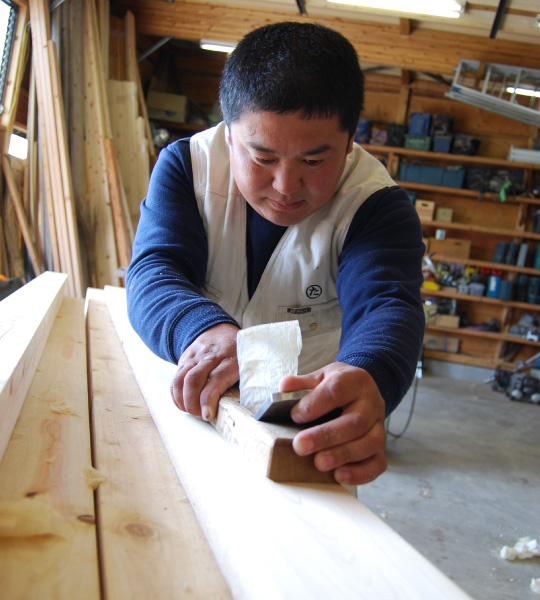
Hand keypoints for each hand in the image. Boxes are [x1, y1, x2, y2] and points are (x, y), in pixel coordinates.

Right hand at [170, 323, 239, 420]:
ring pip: (181, 379)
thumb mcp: (247, 364)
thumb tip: (242, 407)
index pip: (216, 379)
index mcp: (231, 358)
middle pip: (194, 380)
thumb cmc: (237, 353)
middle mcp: (211, 356)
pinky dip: (175, 394)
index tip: (207, 414)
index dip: (208, 399)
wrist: (219, 330)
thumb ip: (245, 382)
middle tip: (200, 415)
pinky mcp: (184, 359)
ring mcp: (195, 356)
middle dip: (192, 403)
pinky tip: (182, 403)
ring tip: (191, 411)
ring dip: (182, 400)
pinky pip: (175, 378)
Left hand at [281, 363, 386, 485]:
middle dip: (326, 436)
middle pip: (356, 421)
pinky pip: (378, 463)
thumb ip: (301, 383)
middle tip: (300, 446)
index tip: (295, 416)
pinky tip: (339, 475)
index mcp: (356, 380)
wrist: (360, 391)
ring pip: (370, 443)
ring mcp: (379, 426)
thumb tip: (285, 387)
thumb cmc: (337, 387)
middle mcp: (372, 403)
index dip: (315, 404)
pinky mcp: (381, 448)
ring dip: (342, 455)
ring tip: (318, 464)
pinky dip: (360, 473)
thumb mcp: (320, 377)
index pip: (338, 390)